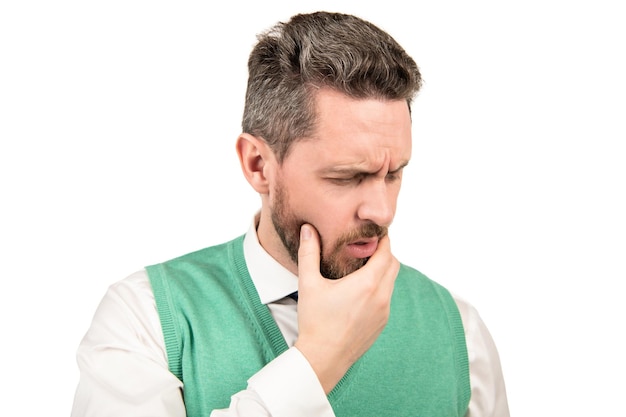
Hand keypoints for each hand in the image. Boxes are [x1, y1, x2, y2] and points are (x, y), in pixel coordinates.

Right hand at [294, 224, 399, 393]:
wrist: (323, 359)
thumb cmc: (315, 321)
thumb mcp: (309, 284)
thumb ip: (309, 253)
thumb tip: (308, 229)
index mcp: (368, 283)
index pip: (386, 252)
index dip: (383, 239)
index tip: (374, 232)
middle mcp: (382, 296)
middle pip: (393, 265)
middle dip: (384, 253)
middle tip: (367, 247)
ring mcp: (384, 312)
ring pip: (391, 282)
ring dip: (382, 271)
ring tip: (363, 267)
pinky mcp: (382, 324)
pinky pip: (387, 298)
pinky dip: (380, 289)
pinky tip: (361, 291)